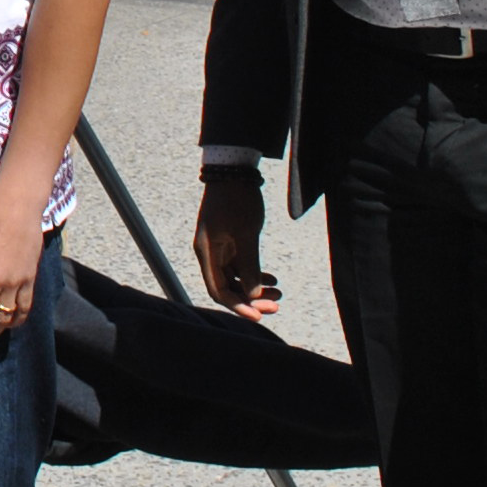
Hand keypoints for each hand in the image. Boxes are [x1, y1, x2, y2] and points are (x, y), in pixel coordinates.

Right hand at [194, 178, 279, 319]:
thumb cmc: (237, 199)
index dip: (238, 306)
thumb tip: (252, 295)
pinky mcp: (229, 242)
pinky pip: (241, 266)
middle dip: (250, 299)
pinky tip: (272, 279)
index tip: (259, 316)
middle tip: (276, 306)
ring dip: (255, 289)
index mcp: (207, 252)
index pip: (218, 290)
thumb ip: (249, 266)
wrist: (234, 170)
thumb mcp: (246, 234)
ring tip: (279, 292)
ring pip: (236, 278)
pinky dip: (255, 275)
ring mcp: (219, 248)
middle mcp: (210, 253)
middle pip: (227, 287)